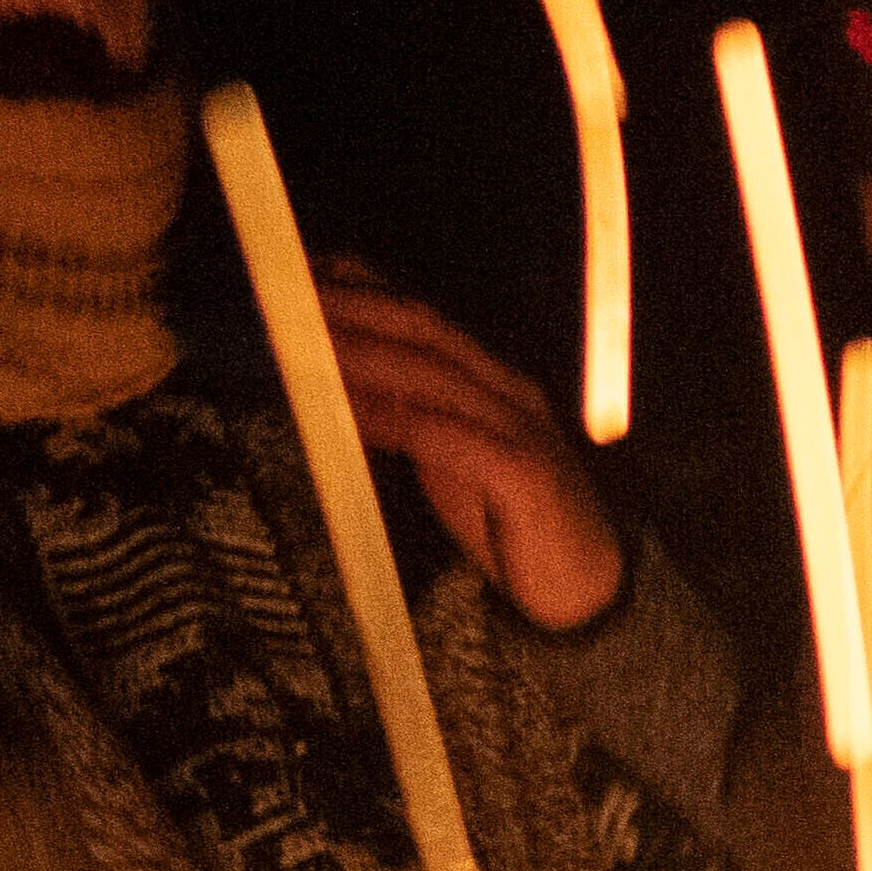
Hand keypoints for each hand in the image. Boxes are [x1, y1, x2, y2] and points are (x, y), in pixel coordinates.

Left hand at [319, 266, 620, 632]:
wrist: (586, 594)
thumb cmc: (512, 527)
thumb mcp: (450, 463)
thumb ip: (408, 422)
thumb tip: (336, 394)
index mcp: (492, 383)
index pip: (424, 317)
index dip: (363, 289)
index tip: (300, 277)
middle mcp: (508, 392)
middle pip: (425, 328)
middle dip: (353, 307)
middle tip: (286, 300)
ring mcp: (520, 430)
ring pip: (431, 373)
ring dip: (361, 354)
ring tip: (303, 346)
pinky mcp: (524, 475)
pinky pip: (446, 437)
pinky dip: (393, 419)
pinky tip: (348, 414)